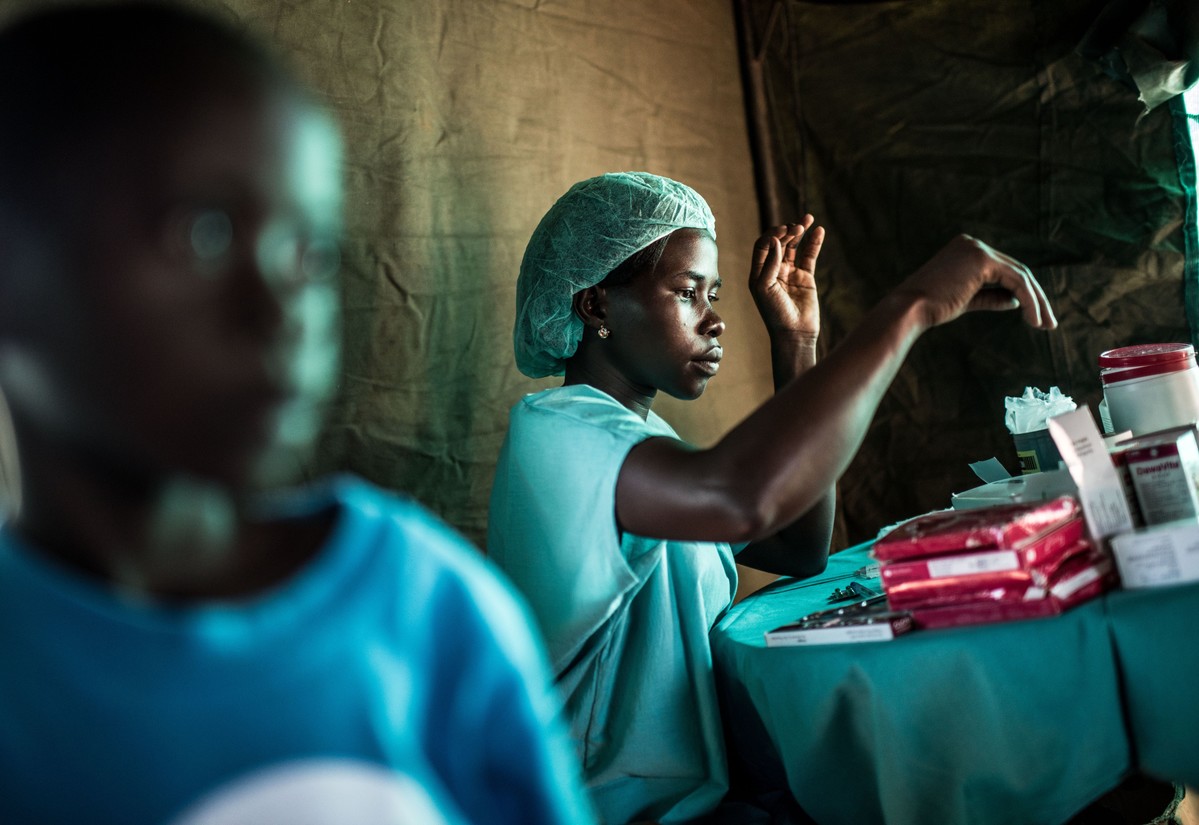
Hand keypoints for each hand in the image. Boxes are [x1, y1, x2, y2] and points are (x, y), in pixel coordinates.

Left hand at [748, 216, 824, 342]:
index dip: (771, 235)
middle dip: (787, 231)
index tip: (782, 231)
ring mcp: (790, 272)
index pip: (763, 246)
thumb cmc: (775, 313)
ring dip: (800, 231)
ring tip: (808, 219)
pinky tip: (819, 231)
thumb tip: (775, 239)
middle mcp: (773, 270)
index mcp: (759, 272)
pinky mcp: (805, 277)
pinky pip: (809, 255)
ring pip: (795, 246)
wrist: (794, 332)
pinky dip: (814, 243)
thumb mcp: (765, 287)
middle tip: (796, 226)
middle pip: (779, 242)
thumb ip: (769, 263)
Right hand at [894, 235, 1056, 330]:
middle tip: (1048, 323)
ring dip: (1037, 301)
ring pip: (1020, 275)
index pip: (1003, 270)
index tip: (1036, 316)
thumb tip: (1016, 301)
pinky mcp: (982, 259)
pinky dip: (1029, 301)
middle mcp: (972, 244)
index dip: (1023, 293)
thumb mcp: (966, 300)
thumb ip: (990, 296)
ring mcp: (977, 249)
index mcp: (966, 250)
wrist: (910, 309)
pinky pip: (1016, 281)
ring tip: (1044, 325)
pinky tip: (1033, 319)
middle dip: (1036, 297)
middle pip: (1016, 270)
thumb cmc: (931, 308)